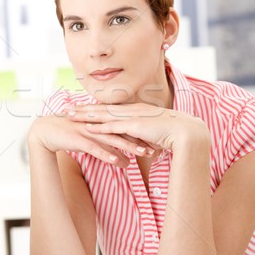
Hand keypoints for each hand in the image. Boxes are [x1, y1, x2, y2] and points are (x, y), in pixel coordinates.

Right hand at [28, 113, 152, 166]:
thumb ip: (108, 149)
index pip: (124, 128)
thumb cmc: (70, 135)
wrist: (45, 131)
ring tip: (143, 153)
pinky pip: (95, 148)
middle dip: (140, 140)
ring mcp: (88, 130)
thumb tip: (125, 162)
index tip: (156, 141)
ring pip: (112, 139)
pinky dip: (106, 154)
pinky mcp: (78, 139)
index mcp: (101, 123)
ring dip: (128, 146)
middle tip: (156, 147)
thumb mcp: (92, 142)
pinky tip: (117, 161)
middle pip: (123, 132)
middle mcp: (97, 124)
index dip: (140, 135)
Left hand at [63, 102, 209, 152]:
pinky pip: (113, 126)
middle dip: (83, 108)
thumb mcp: (154, 135)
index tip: (81, 107)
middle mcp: (132, 110)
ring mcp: (133, 116)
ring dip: (85, 115)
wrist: (187, 133)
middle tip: (67, 108)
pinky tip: (86, 128)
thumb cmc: (173, 136)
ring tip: (70, 115)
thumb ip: (143, 138)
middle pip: (102, 108)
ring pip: (103, 114)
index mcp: (136, 110)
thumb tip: (140, 146)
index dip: (94, 107)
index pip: (110, 108)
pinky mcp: (135, 125)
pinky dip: (98, 126)